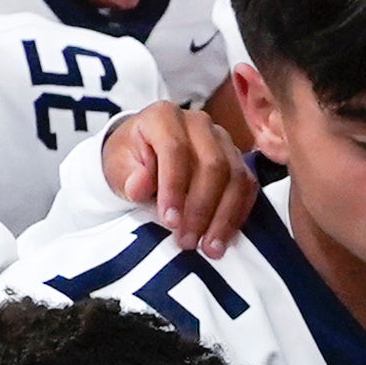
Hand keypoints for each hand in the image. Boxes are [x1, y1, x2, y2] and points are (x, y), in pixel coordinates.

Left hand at [100, 102, 258, 252]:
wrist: (142, 157)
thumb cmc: (130, 162)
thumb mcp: (118, 168)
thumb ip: (128, 176)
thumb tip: (140, 186)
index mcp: (164, 116)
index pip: (175, 149)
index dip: (174, 187)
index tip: (169, 221)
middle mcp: (198, 123)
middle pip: (213, 164)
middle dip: (201, 208)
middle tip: (187, 241)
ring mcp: (222, 141)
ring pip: (235, 177)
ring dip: (223, 217)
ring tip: (209, 248)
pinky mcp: (237, 160)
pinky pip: (247, 187)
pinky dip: (237, 216)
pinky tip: (223, 238)